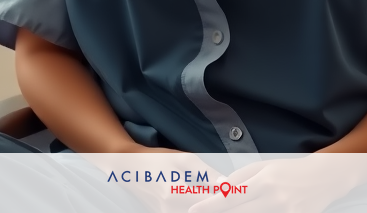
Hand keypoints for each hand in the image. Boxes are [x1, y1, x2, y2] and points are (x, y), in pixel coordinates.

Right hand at [79, 146, 219, 212]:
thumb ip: (206, 172)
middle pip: (202, 210)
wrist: (128, 166)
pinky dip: (195, 208)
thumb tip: (226, 184)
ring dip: (206, 206)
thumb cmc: (156, 158)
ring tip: (217, 197)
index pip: (209, 203)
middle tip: (230, 194)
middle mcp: (170, 209)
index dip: (224, 198)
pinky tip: (202, 200)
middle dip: (217, 204)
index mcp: (175, 194)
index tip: (237, 191)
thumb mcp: (182, 158)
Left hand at [187, 155, 363, 212]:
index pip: (230, 198)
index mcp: (264, 183)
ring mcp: (285, 212)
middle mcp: (273, 200)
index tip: (194, 210)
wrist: (324, 178)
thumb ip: (241, 178)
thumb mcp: (264, 166)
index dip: (210, 206)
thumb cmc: (290, 170)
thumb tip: (220, 189)